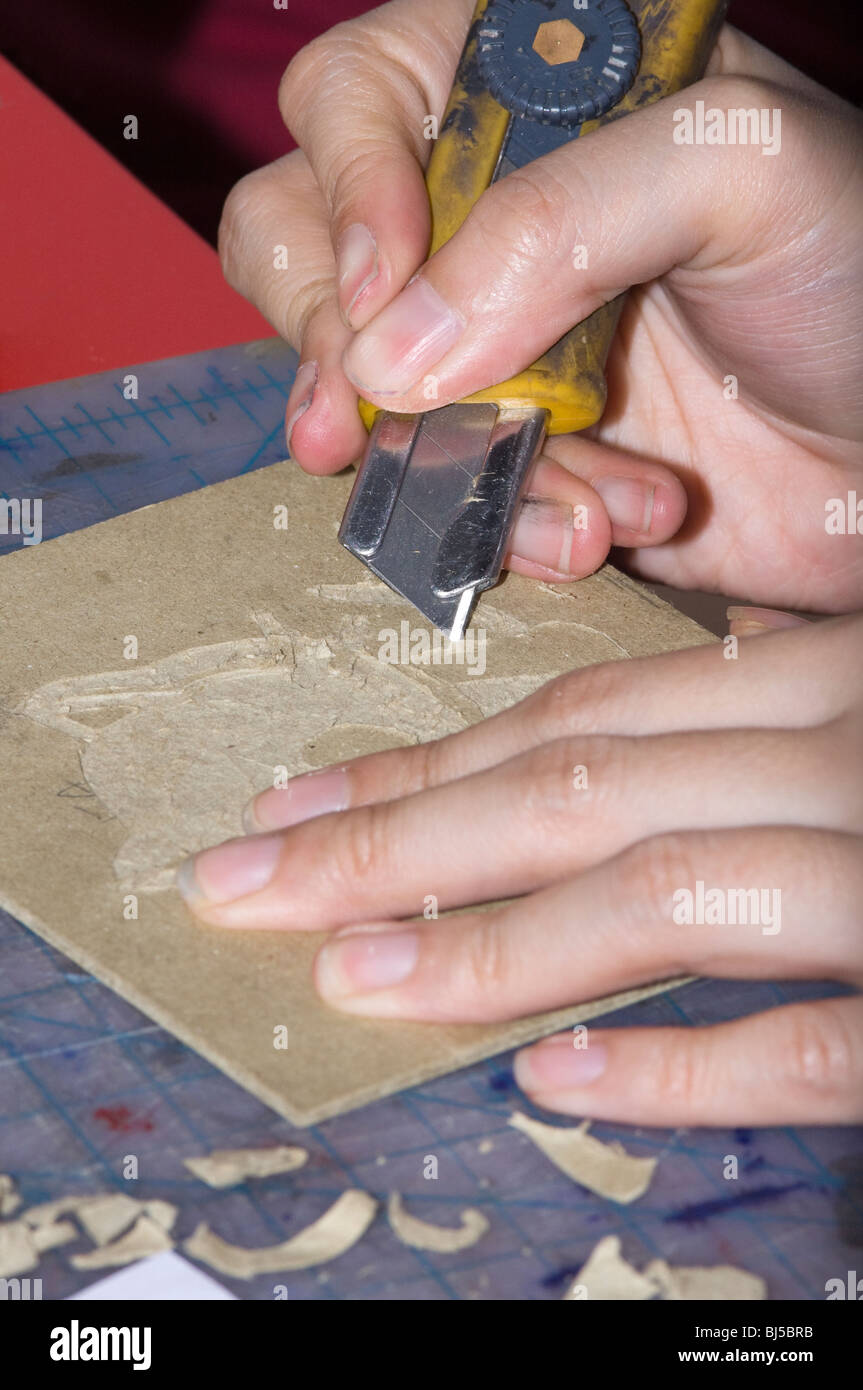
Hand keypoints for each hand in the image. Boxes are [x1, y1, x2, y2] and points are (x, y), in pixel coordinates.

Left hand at [179, 616, 862, 1127]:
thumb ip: (774, 713)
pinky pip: (806, 1044)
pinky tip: (557, 1078)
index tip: (293, 808)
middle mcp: (850, 757)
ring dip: (490, 944)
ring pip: (667, 892)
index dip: (424, 765)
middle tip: (247, 886)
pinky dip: (676, 1069)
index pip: (591, 715)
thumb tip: (667, 716)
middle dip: (392, 840)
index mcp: (834, 678)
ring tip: (351, 977)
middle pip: (584, 787)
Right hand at [219, 3, 862, 608]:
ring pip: (363, 395)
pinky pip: (439, 493)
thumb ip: (557, 220)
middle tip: (370, 415)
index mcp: (537, 94)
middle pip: (306, 245)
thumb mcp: (738, 177)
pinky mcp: (515, 451)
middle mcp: (493, 214)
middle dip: (335, 346)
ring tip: (583, 496)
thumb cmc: (859, 275)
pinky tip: (602, 526)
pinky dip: (513, 527)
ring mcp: (494, 341)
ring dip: (454, 462)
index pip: (356, 96)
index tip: (381, 291)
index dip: (345, 188)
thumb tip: (384, 349)